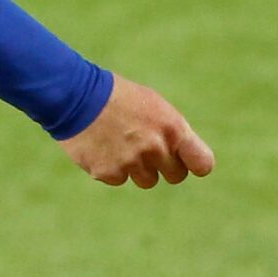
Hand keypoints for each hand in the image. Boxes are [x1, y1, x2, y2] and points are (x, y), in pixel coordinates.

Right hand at [59, 76, 214, 188]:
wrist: (75, 96)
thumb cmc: (117, 97)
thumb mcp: (153, 105)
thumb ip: (171, 131)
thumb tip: (183, 155)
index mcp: (172, 128)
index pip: (202, 163)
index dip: (195, 164)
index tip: (187, 162)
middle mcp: (155, 148)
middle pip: (175, 176)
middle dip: (164, 166)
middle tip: (147, 149)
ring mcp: (131, 163)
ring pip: (146, 180)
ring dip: (137, 168)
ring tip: (120, 143)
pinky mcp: (108, 173)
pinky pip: (119, 179)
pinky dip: (111, 167)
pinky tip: (102, 147)